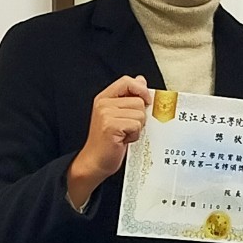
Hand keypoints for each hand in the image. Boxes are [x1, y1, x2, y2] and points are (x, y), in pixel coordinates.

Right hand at [67, 75, 150, 207]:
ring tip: (125, 134)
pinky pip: (136, 125)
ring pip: (140, 114)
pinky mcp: (111, 126)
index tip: (146, 101)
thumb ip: (129, 96)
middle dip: (140, 116)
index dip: (141, 89)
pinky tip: (124, 140)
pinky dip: (134, 135)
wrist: (95, 162)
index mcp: (105, 98)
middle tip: (127, 128)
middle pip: (139, 100)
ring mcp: (106, 114)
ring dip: (137, 127)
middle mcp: (103, 104)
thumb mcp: (119, 115)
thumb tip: (141, 80)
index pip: (127, 81)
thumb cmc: (108, 141)